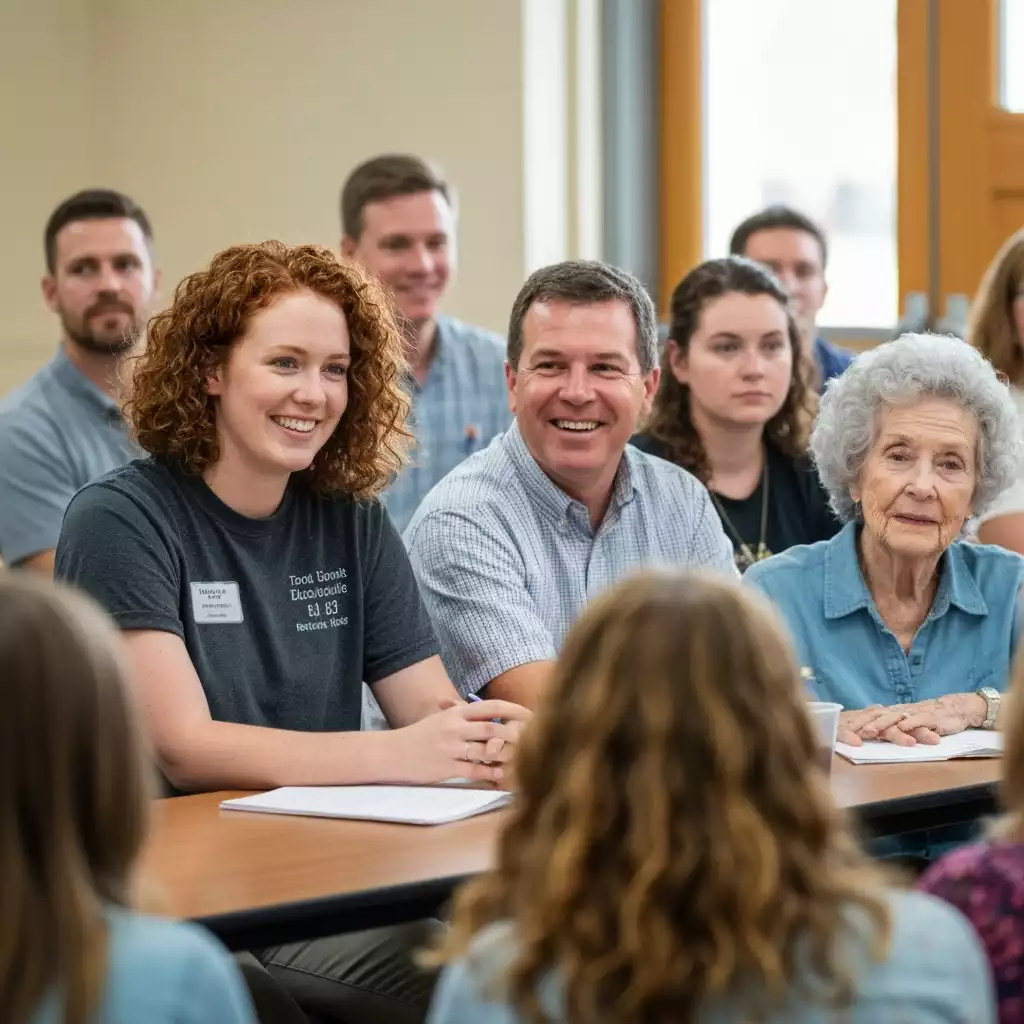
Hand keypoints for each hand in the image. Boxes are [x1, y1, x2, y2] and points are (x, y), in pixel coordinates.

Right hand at [400, 698, 531, 783]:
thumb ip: (461, 714)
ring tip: (522, 758)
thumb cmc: (418, 736)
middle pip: (494, 728)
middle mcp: (455, 728)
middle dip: (516, 734)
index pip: (491, 707)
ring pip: (487, 750)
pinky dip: (491, 773)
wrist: (392, 754)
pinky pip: (475, 770)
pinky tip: (501, 774)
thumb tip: (484, 711)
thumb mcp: (439, 720)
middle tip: (533, 738)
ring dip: (506, 755)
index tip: (530, 714)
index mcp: (455, 714)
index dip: (514, 710)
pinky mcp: (446, 768)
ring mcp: (451, 748)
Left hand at [838, 694, 984, 746]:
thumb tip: (871, 735)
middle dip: (862, 724)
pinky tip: (900, 728)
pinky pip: (917, 719)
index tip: (841, 730)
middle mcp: (900, 710)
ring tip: (869, 732)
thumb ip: (892, 728)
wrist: (956, 708)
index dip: (856, 722)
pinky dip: (908, 723)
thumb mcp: (908, 724)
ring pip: (894, 717)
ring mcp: (914, 712)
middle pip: (877, 715)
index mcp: (893, 712)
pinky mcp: (930, 717)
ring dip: (881, 725)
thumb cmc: (930, 718)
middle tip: (849, 732)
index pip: (871, 716)